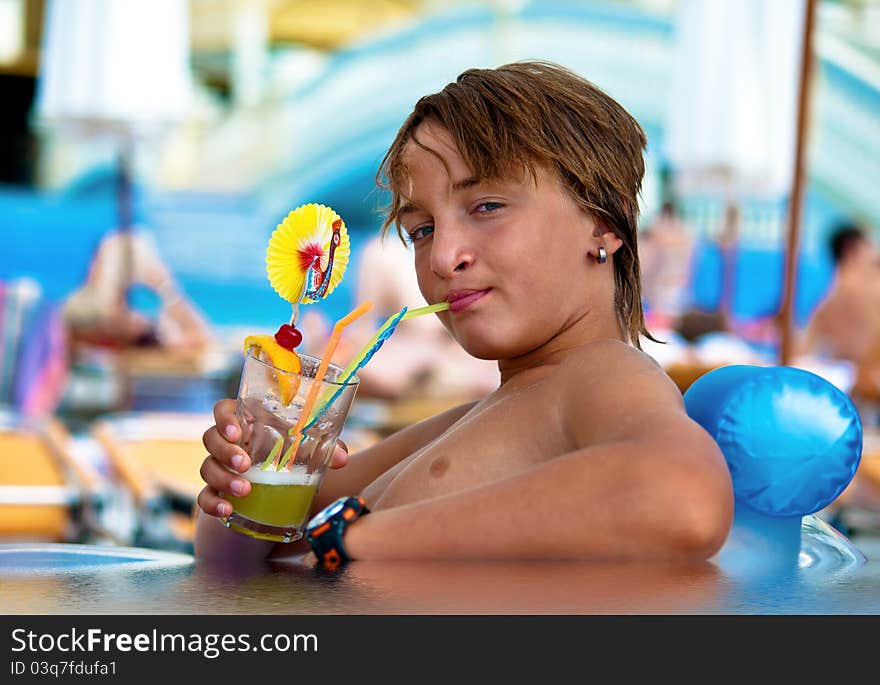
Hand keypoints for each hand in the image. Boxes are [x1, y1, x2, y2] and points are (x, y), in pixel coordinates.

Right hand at [197, 399, 349, 517]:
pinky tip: (226, 510)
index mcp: (248, 423)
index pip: (224, 409)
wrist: (280, 493)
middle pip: (211, 438)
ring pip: (207, 467)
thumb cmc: (293, 458)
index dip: (225, 417)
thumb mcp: (309, 451)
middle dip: (225, 450)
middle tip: (245, 464)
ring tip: (245, 490)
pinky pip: (204, 497)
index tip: (237, 431)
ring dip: (223, 478)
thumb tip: (342, 458)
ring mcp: (219, 468)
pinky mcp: (216, 493)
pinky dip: (212, 503)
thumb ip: (326, 449)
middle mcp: (229, 443)